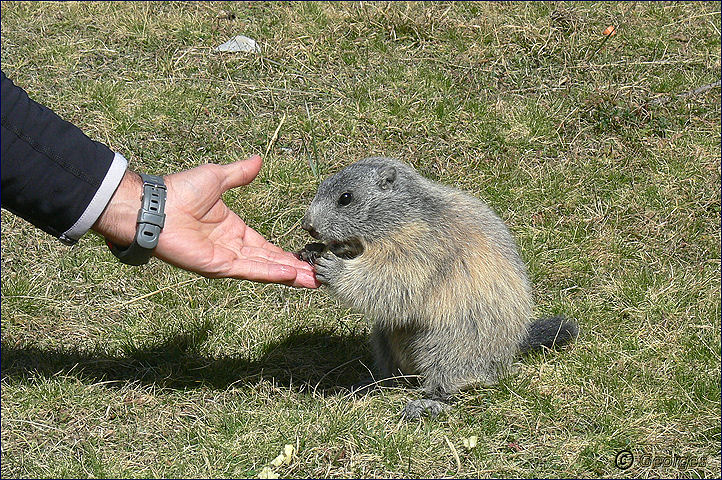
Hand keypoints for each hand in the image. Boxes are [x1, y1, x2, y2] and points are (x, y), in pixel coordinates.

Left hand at [93, 155, 319, 287]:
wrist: (155, 204)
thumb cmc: (179, 191)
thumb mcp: (218, 177)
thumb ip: (239, 174)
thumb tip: (257, 160)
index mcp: (233, 230)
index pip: (266, 247)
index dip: (286, 254)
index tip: (306, 258)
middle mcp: (232, 248)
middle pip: (270, 262)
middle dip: (295, 269)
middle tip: (319, 276)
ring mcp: (225, 259)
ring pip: (264, 269)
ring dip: (288, 275)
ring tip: (313, 280)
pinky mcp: (217, 266)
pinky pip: (248, 269)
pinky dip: (269, 272)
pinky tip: (289, 273)